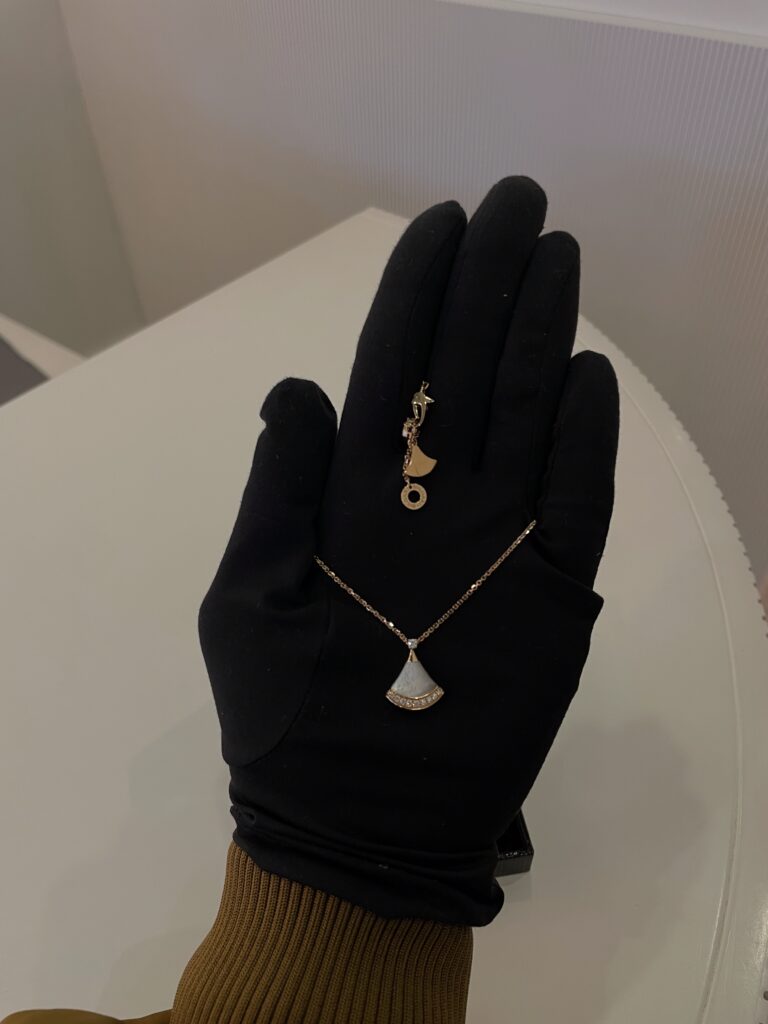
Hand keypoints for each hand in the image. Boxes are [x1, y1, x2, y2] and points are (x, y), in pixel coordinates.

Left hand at [199, 176, 618, 925]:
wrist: (353, 821)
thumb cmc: (286, 715)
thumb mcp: (248, 598)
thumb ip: (276, 494)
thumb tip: (298, 388)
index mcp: (359, 492)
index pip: (395, 367)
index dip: (416, 293)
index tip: (441, 222)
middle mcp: (434, 499)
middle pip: (466, 371)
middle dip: (489, 283)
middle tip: (518, 203)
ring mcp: (498, 541)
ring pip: (526, 415)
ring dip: (540, 335)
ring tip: (556, 258)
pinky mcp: (550, 593)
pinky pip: (575, 504)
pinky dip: (583, 442)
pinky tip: (585, 377)